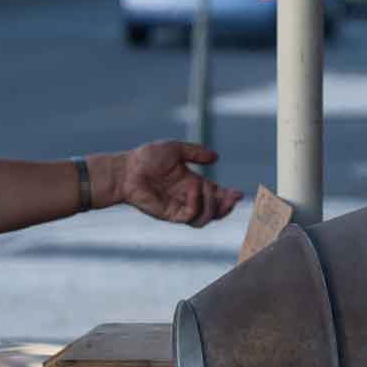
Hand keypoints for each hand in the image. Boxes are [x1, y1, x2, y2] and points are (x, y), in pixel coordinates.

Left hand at [117, 141, 242, 227]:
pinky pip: (190, 216)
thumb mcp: (176, 149)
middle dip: (227, 205)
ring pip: (205, 218)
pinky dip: (197, 204)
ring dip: (213, 207)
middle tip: (232, 197)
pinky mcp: (170, 214)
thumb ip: (196, 153)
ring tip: (210, 192)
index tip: (240, 194)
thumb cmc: (147, 157)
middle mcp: (187, 197)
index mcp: (192, 183)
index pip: (215, 194)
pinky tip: (194, 191)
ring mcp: (179, 207)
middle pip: (214, 210)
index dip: (228, 196)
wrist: (127, 169)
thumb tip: (216, 157)